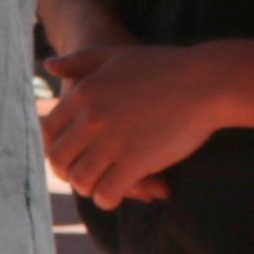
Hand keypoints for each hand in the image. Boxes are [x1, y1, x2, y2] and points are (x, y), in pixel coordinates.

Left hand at [40, 43, 235, 203]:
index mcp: (82, 94)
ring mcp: (112, 141)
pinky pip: (108, 191)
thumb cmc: (163, 66)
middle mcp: (91, 119)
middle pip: (58, 159)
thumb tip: (48, 64)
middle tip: (81, 177)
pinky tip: (113, 197)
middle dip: (66, 173)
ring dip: (87, 188)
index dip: (55, 147)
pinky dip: (107, 199)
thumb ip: (79, 61)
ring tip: (98, 188)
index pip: (48, 132)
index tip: (68, 155)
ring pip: (81, 179)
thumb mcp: (114, 55)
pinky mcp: (136, 161)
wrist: (205, 82)